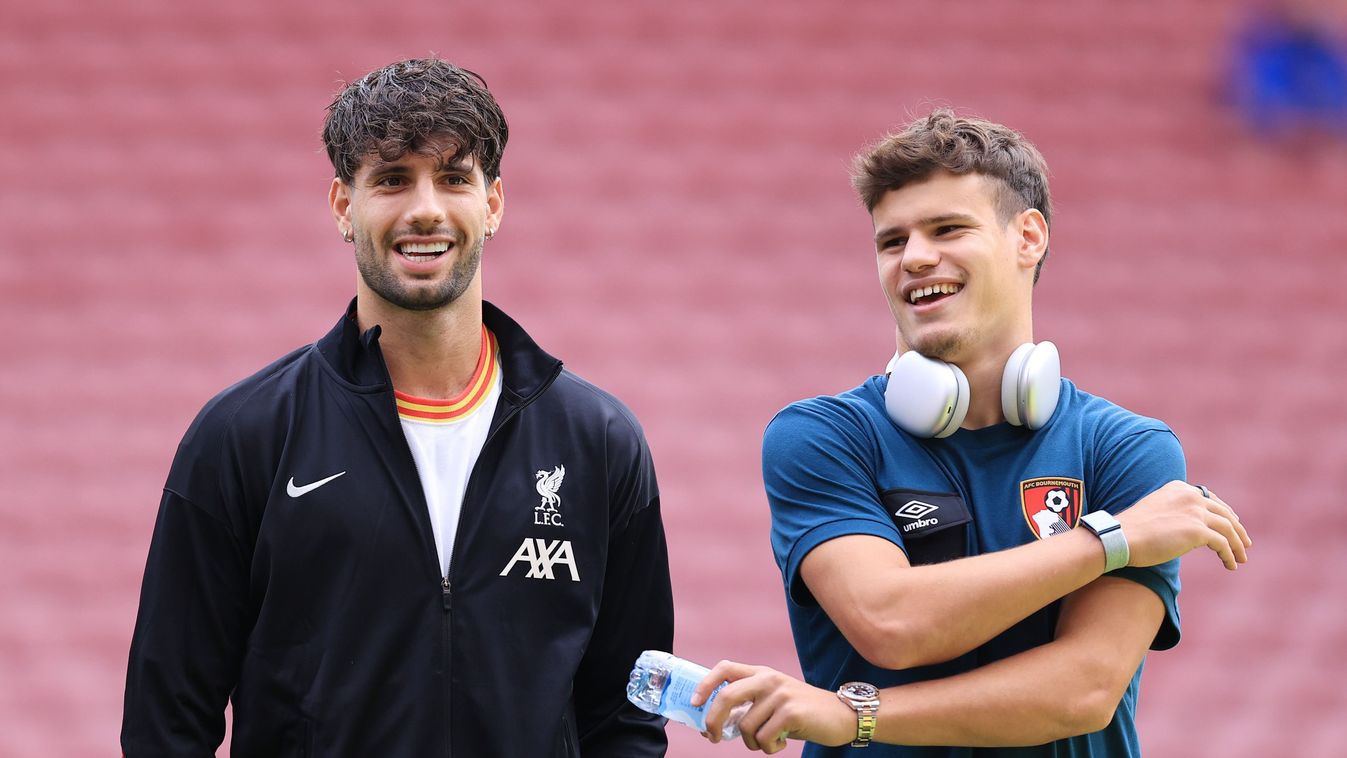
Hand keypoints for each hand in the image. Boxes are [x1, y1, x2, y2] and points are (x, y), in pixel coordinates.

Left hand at [691, 661, 854, 752]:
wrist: (842, 715)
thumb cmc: (802, 713)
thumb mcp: (774, 700)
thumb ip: (749, 705)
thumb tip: (715, 725)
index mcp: (761, 673)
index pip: (725, 668)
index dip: (705, 684)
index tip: (694, 703)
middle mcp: (768, 679)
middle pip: (726, 696)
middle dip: (713, 721)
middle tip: (713, 738)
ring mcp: (779, 694)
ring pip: (745, 727)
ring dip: (752, 743)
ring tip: (768, 741)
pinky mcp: (790, 712)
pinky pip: (764, 739)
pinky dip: (769, 748)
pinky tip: (783, 743)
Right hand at [1114, 481, 1251, 569]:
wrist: (1120, 537)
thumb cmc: (1131, 530)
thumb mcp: (1154, 510)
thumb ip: (1173, 512)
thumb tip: (1184, 527)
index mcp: (1179, 488)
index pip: (1210, 499)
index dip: (1225, 513)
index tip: (1232, 524)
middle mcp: (1190, 496)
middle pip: (1224, 513)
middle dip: (1237, 529)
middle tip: (1244, 544)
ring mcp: (1195, 512)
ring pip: (1228, 528)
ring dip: (1238, 545)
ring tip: (1241, 558)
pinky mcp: (1198, 531)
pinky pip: (1223, 544)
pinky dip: (1230, 555)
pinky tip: (1231, 564)